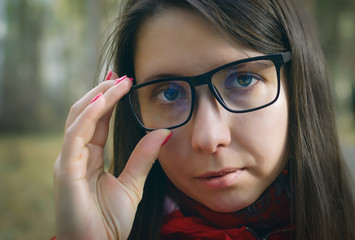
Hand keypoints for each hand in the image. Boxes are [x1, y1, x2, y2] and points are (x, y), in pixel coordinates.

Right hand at [53, 73, 170, 239]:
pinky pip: (76, 136)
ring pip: (79, 118)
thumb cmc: (109, 222)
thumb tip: (164, 132)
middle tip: (121, 74)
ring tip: (116, 81)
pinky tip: (101, 101)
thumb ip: (144, 157)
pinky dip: (87, 116)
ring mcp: (68, 160)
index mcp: (89, 157)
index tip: (125, 81)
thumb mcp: (132, 184)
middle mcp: (75, 154)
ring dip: (98, 97)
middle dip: (102, 91)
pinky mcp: (66, 169)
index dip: (109, 100)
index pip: (97, 120)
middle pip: (85, 113)